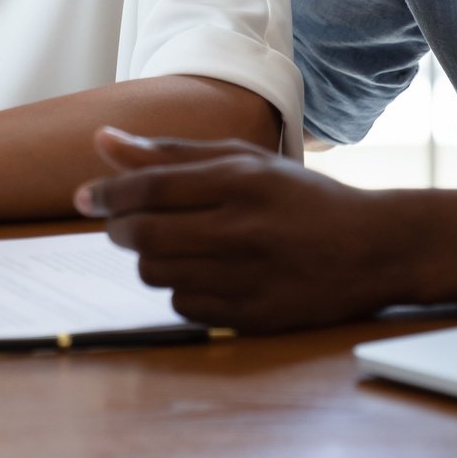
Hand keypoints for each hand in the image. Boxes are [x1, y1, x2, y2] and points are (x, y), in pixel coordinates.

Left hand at [77, 129, 422, 333]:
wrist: (371, 247)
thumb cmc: (299, 197)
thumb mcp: (243, 160)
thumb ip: (171, 153)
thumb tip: (102, 141)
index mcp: (239, 181)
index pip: (149, 187)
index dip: (107, 193)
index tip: (85, 197)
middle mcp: (241, 228)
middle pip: (145, 235)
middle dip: (120, 228)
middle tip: (124, 223)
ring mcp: (248, 276)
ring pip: (158, 274)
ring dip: (149, 260)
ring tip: (173, 246)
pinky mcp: (253, 315)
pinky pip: (184, 306)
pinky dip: (180, 289)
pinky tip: (203, 274)